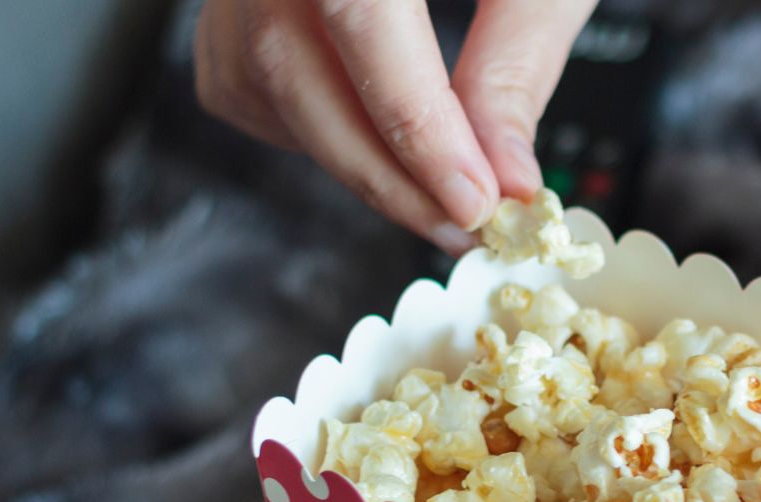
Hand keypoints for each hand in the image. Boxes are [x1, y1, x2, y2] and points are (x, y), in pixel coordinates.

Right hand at [195, 0, 598, 253]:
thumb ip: (518, 58)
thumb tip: (505, 172)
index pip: (362, 18)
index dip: (416, 123)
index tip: (474, 198)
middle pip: (293, 65)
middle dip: (385, 169)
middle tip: (465, 222)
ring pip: (260, 82)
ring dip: (349, 154)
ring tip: (434, 183)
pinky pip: (242, 80)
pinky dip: (309, 126)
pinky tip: (372, 127)